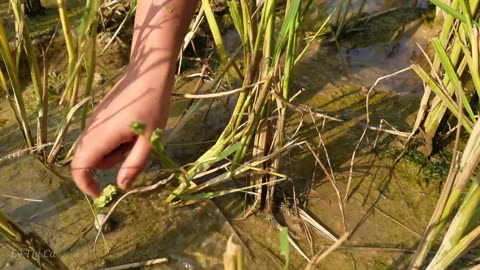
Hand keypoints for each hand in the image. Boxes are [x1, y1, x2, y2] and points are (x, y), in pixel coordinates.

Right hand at [71, 65, 173, 196]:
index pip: (79, 167)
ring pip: (97, 147)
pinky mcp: (100, 114)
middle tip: (135, 150)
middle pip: (89, 159)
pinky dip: (115, 140)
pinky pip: (101, 136)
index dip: (86, 185)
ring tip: (138, 135)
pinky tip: (133, 127)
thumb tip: (121, 186)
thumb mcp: (150, 140)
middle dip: (110, 163)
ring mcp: (94, 120)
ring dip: (115, 150)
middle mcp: (92, 128)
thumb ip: (134, 164)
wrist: (149, 73)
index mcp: (101, 136)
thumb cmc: (153, 105)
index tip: (102, 192)